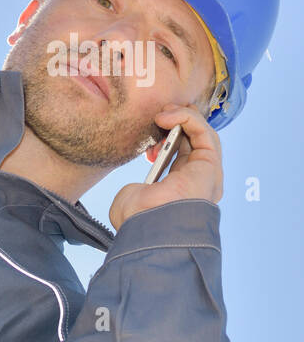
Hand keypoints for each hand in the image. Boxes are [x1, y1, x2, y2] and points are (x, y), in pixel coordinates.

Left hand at [109, 104, 223, 229]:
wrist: (150, 226)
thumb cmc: (138, 219)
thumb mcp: (132, 199)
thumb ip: (138, 189)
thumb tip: (139, 187)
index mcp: (180, 191)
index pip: (181, 155)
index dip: (166, 139)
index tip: (147, 139)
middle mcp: (198, 181)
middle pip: (194, 141)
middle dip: (176, 123)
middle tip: (157, 117)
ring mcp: (207, 173)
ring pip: (202, 134)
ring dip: (182, 117)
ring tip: (161, 114)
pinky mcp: (211, 164)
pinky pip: (204, 132)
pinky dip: (187, 119)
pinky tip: (167, 118)